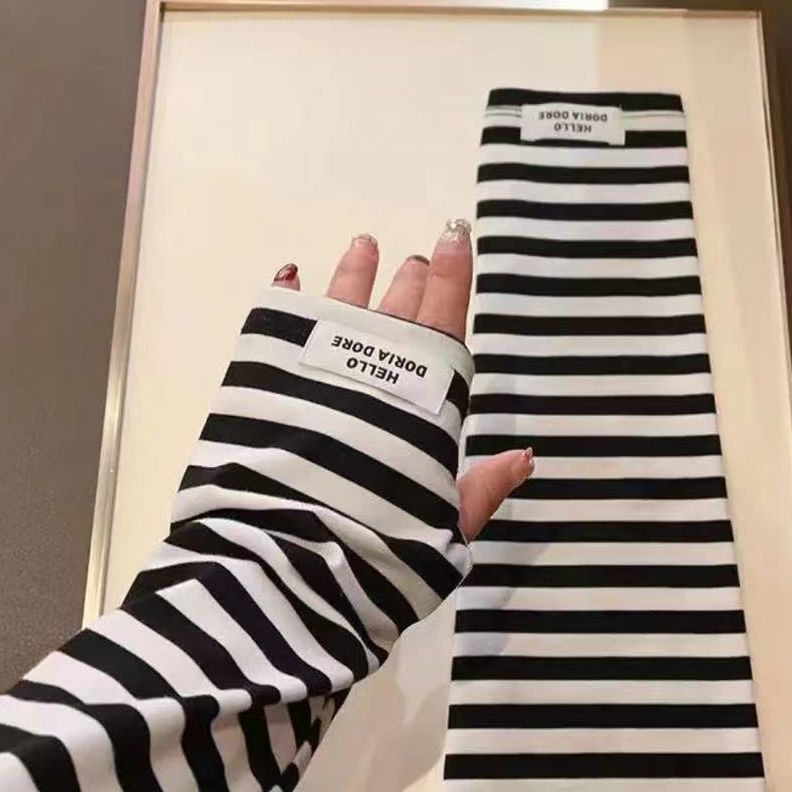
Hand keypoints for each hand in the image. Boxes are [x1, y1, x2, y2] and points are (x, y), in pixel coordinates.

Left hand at [271, 220, 532, 539]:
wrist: (291, 555)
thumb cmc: (380, 544)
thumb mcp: (447, 527)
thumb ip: (482, 488)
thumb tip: (524, 456)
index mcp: (423, 399)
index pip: (445, 322)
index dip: (453, 277)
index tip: (455, 236)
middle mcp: (373, 368)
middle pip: (399, 310)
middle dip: (412, 281)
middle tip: (416, 261)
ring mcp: (318, 367)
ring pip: (343, 302)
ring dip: (355, 273)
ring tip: (364, 246)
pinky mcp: (267, 376)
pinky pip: (280, 322)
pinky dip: (287, 298)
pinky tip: (291, 276)